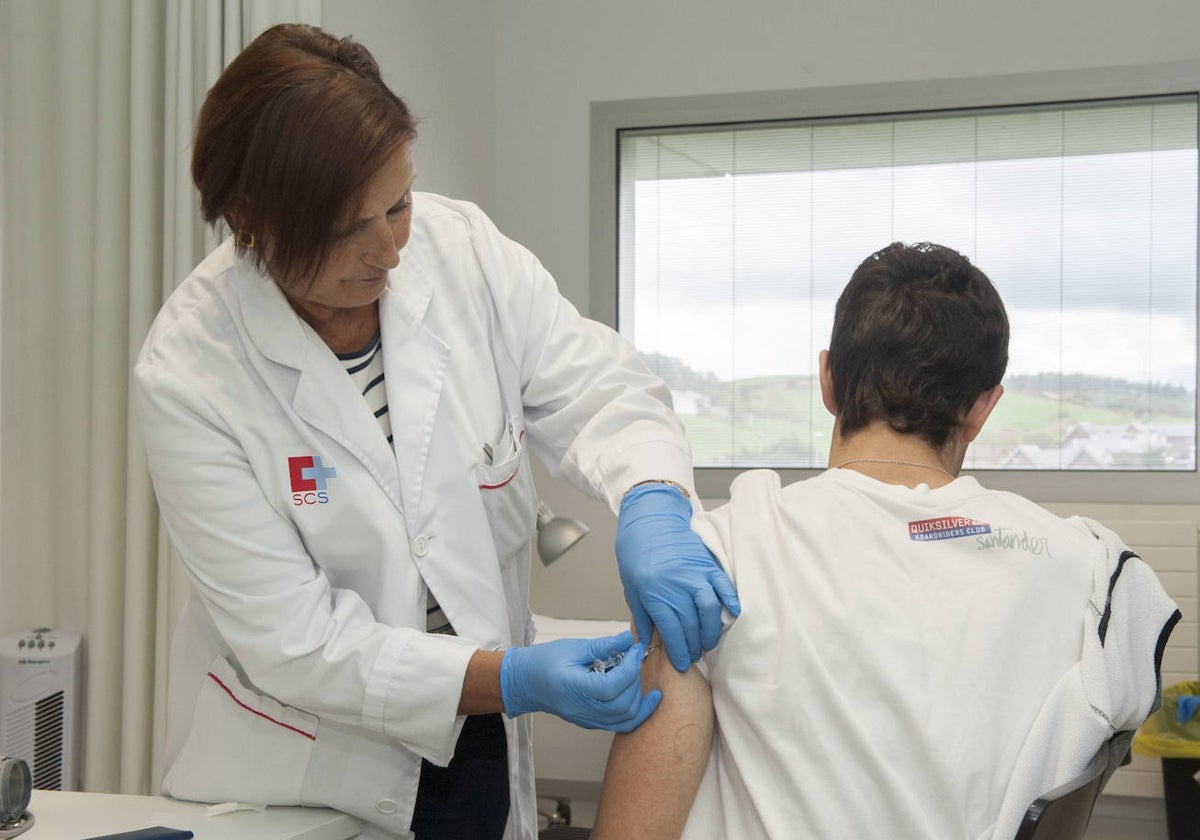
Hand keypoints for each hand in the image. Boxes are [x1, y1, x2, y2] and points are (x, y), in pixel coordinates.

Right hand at [500, 632, 661, 731]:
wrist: (525, 682)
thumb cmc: (544, 662)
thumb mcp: (572, 647)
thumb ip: (602, 646)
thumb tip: (627, 640)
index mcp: (573, 688)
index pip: (611, 687)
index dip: (629, 668)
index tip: (634, 650)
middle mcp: (582, 710)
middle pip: (622, 705)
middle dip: (635, 680)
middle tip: (634, 658)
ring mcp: (587, 719)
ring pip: (625, 719)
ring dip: (639, 697)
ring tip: (635, 673)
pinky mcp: (592, 722)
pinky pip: (621, 724)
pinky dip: (637, 712)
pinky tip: (645, 697)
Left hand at [616, 482, 739, 670]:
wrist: (648, 522)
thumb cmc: (636, 555)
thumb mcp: (632, 589)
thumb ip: (642, 616)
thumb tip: (648, 643)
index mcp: (655, 595)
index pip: (672, 632)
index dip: (678, 651)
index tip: (682, 663)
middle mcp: (677, 587)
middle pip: (691, 625)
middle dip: (694, 646)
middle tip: (695, 655)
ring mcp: (695, 575)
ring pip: (709, 610)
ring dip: (712, 630)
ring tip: (709, 641)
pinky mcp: (707, 564)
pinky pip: (723, 585)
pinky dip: (730, 600)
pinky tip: (732, 613)